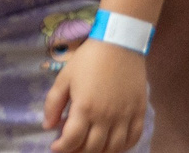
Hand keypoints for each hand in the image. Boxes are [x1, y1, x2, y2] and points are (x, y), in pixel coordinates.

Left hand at [48, 36, 147, 152]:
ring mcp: (125, 117)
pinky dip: (123, 147)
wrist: (118, 46)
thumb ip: (53, 103)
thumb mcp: (63, 78)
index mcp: (85, 108)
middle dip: (79, 151)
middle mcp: (106, 117)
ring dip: (100, 152)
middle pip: (93, 148)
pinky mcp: (140, 114)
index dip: (62, 148)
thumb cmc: (87, 60)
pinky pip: (133, 139)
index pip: (73, 139)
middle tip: (70, 147)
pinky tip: (112, 144)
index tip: (55, 147)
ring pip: (114, 148)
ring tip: (89, 147)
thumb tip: (48, 127)